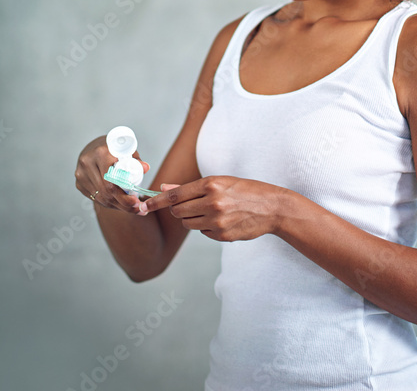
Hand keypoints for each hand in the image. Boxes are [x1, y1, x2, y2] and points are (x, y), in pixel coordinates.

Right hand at [74, 135, 150, 215]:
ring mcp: (81, 175)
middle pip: (107, 192)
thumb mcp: (126, 150)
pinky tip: (119, 204)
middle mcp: (87, 164)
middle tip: (138, 208)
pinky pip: (96, 198)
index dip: (124, 196)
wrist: (93, 147)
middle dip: (124, 204)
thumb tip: (145, 168)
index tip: (136, 202)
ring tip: (132, 208)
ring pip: (101, 198)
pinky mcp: (79, 184)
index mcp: (100, 153)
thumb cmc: (113, 148)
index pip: (111, 181)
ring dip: (118, 206)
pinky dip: (109, 203)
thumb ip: (135, 160)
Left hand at [141, 176, 287, 240]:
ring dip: (192, 219)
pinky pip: (203, 232)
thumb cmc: (245, 190)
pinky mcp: (222, 236)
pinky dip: (206, 227)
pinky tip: (222, 220)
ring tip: (210, 210)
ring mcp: (217, 221)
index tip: (144, 205)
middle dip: (179, 209)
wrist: (272, 207)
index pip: (175, 195)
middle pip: (178, 211)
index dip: (157, 201)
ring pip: (188, 224)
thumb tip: (165, 189)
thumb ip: (190, 187)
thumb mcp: (220, 181)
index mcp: (211, 184)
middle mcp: (212, 203)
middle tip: (193, 204)